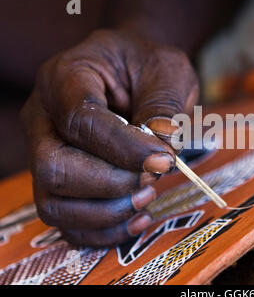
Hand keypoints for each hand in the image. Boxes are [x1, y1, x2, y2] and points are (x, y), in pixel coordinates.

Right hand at [20, 30, 197, 246]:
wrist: (134, 71)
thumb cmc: (148, 66)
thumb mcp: (167, 71)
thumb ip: (164, 107)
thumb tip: (161, 151)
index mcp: (65, 78)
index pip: (81, 122)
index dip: (123, 149)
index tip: (164, 160)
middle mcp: (44, 117)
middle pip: (53, 168)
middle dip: (110, 184)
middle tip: (153, 180)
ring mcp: (45, 152)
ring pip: (53, 203)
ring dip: (106, 212)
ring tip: (147, 197)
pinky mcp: (60, 181)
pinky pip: (67, 221)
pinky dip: (103, 230)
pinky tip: (138, 219)